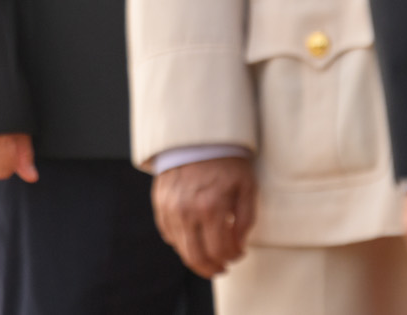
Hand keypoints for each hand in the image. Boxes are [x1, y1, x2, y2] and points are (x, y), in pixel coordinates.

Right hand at [152, 156, 257, 278]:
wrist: (197, 138)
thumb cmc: (226, 161)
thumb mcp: (246, 188)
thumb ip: (245, 221)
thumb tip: (238, 246)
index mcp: (211, 208)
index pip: (220, 250)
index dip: (232, 257)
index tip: (238, 254)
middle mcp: (187, 211)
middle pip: (197, 256)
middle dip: (212, 268)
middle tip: (222, 268)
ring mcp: (170, 207)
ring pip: (180, 248)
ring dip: (196, 258)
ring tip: (208, 257)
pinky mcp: (159, 202)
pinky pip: (168, 233)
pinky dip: (180, 241)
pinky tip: (192, 238)